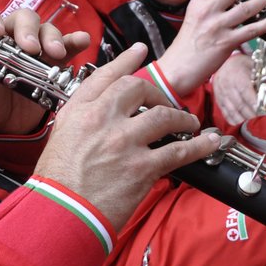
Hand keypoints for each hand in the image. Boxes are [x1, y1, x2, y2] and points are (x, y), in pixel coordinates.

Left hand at [0, 1, 91, 134]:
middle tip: (29, 48)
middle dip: (27, 29)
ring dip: (50, 36)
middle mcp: (12, 37)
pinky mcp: (55, 63)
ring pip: (45, 29)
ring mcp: (36, 48)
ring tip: (52, 54)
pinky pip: (67, 46)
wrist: (3, 128)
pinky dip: (75, 41)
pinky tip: (81, 41)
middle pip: (22, 17)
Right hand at [34, 45, 220, 228]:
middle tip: (165, 104)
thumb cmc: (57, 185)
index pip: (105, 77)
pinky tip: (208, 143)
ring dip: (181, 118)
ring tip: (189, 124)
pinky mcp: (142, 167)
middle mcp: (101, 120)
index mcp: (78, 113)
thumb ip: (81, 123)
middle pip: (137, 89)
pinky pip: (178, 151)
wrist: (60, 215)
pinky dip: (198, 146)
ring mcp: (123, 141)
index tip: (139, 51)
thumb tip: (101, 117)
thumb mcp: (59, 141)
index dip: (125, 61)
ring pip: (163, 116)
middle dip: (156, 94)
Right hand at [156, 0, 265, 98]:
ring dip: (262, 0)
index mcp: (196, 5)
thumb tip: (226, 2)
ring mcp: (218, 27)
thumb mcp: (190, 20)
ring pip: (246, 7)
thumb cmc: (183, 49)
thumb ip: (205, 9)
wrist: (176, 69)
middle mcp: (207, 12)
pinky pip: (252, 29)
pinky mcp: (227, 42)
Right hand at [209, 50, 259, 127]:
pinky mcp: (219, 100)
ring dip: (242, 120)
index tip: (262, 110)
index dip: (253, 102)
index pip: (245, 90)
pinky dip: (233, 120)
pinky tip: (240, 125)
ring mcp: (221, 94)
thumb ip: (260, 76)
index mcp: (236, 75)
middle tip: (261, 121)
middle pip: (239, 104)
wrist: (224, 64)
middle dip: (251, 115)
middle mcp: (227, 85)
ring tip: (252, 126)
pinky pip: (225, 113)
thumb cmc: (242, 65)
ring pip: (231, 110)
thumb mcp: (252, 65)